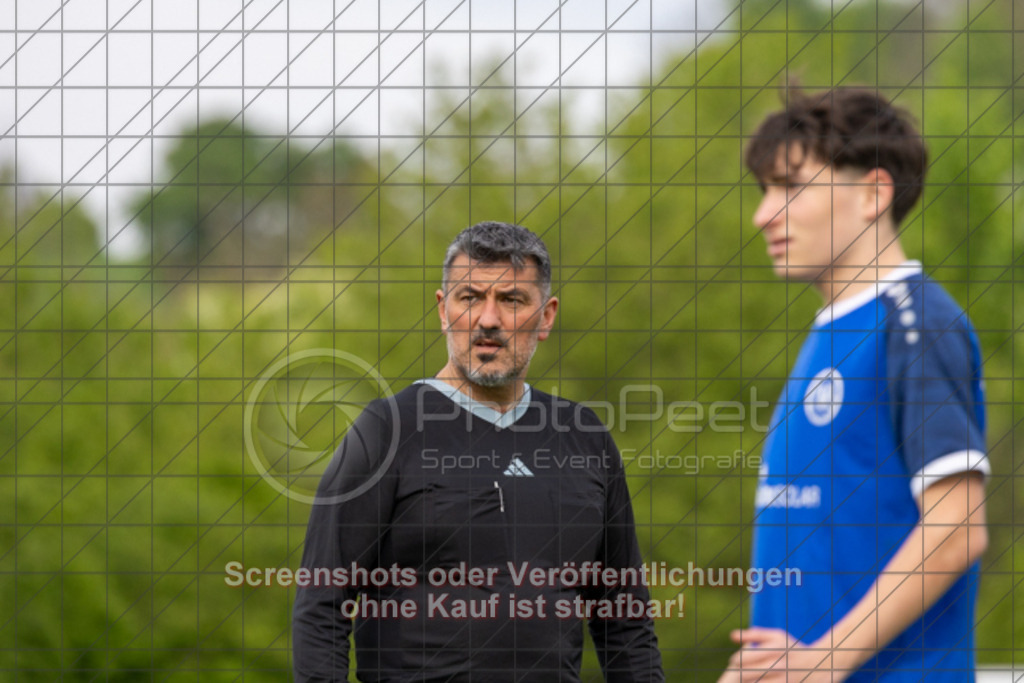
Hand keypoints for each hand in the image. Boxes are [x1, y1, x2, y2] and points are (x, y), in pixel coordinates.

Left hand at [718, 628, 840, 682]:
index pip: (743, 658)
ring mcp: (786, 679)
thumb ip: (754, 634)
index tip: (734, 663)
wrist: (823, 664)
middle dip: (738, 676)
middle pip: (747, 674)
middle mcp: (779, 665)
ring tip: (747, 681)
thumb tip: (732, 636)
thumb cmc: (795, 649)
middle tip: (737, 675)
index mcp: (774, 649)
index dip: (735, 661)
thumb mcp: (778, 637)